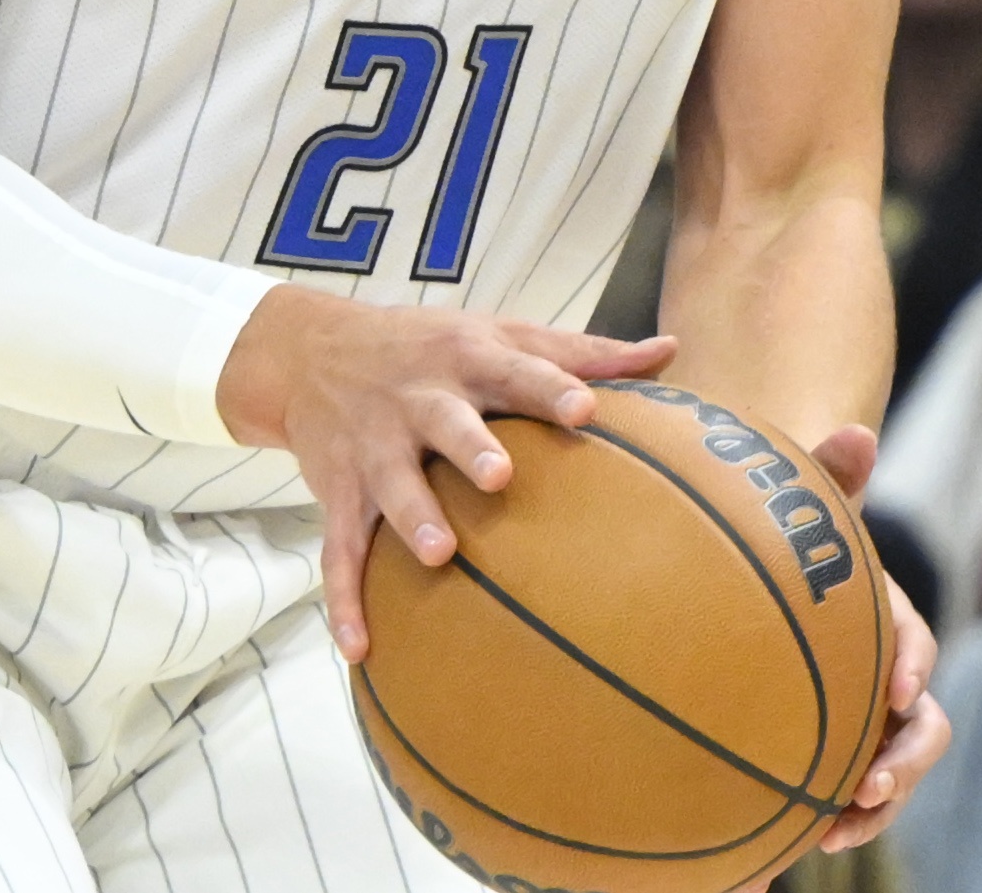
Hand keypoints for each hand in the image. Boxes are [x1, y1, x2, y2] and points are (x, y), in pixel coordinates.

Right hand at [217, 285, 676, 660]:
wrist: (311, 351)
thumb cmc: (433, 347)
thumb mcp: (502, 334)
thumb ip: (584, 351)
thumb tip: (670, 351)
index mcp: (468, 359)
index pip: (517, 371)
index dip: (551, 388)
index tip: (587, 408)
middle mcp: (419, 399)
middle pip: (446, 423)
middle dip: (470, 447)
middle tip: (500, 474)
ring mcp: (375, 446)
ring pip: (392, 483)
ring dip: (411, 517)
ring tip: (436, 554)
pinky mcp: (341, 492)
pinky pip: (339, 550)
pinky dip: (345, 599)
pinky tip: (360, 648)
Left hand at [789, 424, 944, 872]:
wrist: (769, 568)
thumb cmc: (796, 535)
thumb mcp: (811, 504)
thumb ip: (831, 472)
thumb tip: (853, 429)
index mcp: (888, 627)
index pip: (916, 652)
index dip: (912, 672)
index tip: (899, 692)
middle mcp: (880, 685)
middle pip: (911, 739)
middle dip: (896, 775)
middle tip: (862, 797)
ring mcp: (851, 727)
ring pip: (868, 785)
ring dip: (850, 821)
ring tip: (816, 844)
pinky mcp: (811, 759)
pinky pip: (808, 804)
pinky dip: (785, 838)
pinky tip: (744, 875)